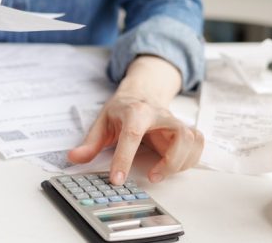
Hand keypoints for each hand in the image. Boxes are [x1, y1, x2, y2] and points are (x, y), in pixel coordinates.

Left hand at [68, 94, 203, 184]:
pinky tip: (174, 167)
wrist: (142, 91)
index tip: (117, 179)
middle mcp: (160, 115)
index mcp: (135, 111)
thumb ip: (90, 143)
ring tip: (161, 173)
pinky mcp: (184, 131)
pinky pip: (198, 144)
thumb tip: (74, 158)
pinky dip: (190, 159)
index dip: (124, 158)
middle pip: (178, 135)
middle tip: (152, 177)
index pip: (132, 134)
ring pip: (192, 140)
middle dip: (169, 161)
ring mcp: (175, 122)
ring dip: (181, 162)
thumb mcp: (102, 122)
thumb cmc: (122, 108)